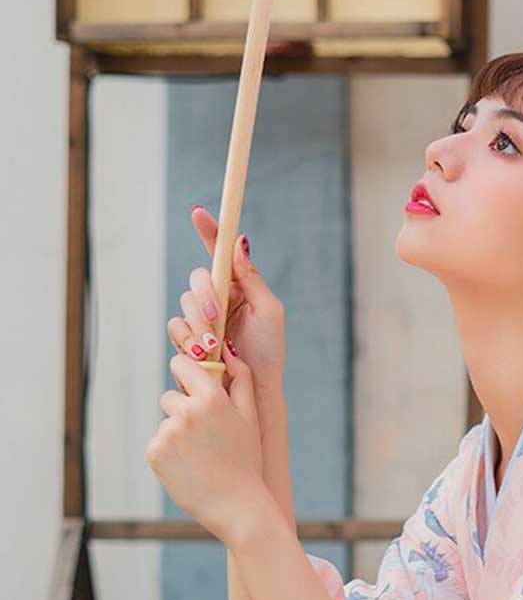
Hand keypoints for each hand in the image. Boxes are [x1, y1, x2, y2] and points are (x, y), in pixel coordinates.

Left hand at [146, 340, 268, 548]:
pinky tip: (189, 467)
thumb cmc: (246, 461)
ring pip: (166, 423)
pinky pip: (158, 443)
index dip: (186, 374)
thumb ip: (242, 382)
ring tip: (200, 457)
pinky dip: (169, 454)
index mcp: (212, 397)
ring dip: (177, 435)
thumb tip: (230, 355)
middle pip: (171, 397)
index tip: (192, 385)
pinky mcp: (154, 452)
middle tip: (206, 438)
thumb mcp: (251, 419)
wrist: (237, 505)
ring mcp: (167, 431)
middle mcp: (186, 410)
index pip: (181, 364)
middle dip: (184, 411)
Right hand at [169, 206, 285, 390]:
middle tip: (217, 316)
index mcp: (238, 288)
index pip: (219, 254)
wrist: (254, 388)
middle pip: (197, 280)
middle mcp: (218, 299)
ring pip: (184, 304)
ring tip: (215, 345)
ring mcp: (201, 319)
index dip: (208, 231)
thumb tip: (238, 242)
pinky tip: (203, 353)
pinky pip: (176, 328)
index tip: (198, 212)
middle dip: (204, 297)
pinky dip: (187, 339)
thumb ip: (252, 278)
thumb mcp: (269, 311)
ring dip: (198, 323)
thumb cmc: (268, 350)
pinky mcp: (190, 339)